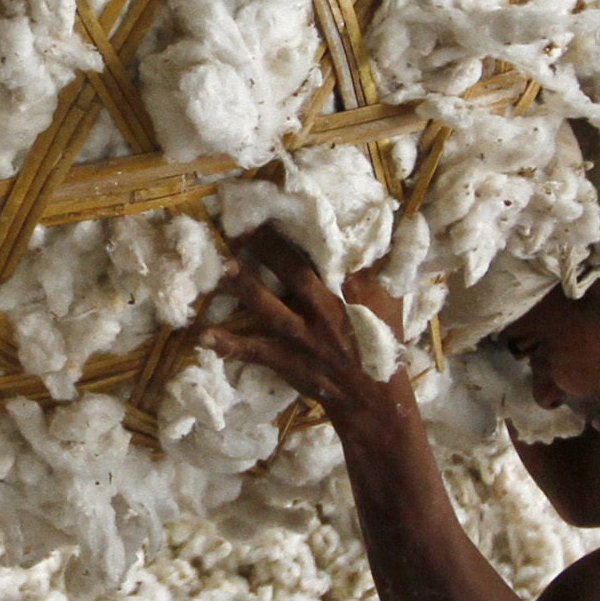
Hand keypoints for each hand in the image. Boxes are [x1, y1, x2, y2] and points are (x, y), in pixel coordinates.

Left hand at [200, 228, 418, 440]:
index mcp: (353, 292)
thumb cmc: (381, 344)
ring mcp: (305, 338)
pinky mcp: (288, 362)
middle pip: (294, 272)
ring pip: (271, 309)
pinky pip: (255, 352)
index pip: (330, 251)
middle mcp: (327, 310)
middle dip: (267, 246)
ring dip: (245, 288)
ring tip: (223, 267)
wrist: (375, 400)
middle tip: (241, 222)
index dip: (308, 226)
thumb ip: (385, 265)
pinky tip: (202, 336)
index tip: (285, 200)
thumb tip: (396, 223)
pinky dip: (229, 345)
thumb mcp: (392, 300)